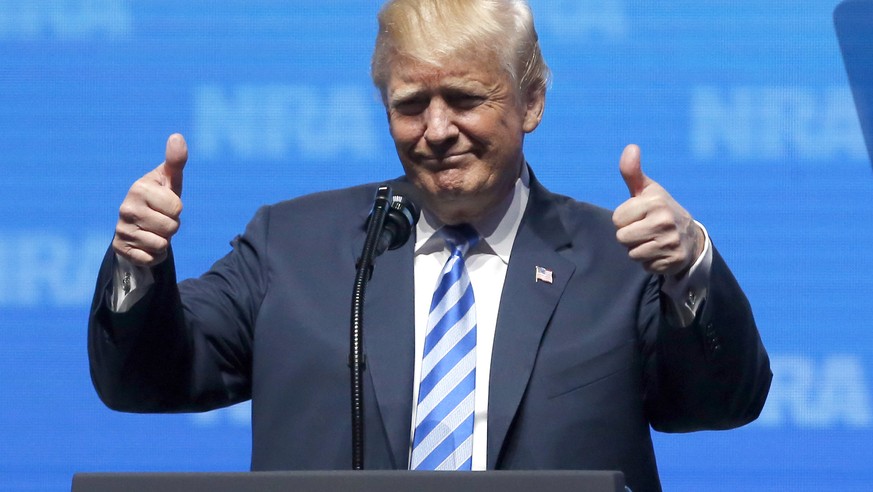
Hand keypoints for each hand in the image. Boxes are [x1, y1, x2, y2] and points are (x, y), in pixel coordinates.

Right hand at [112, 133, 187, 266]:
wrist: (139, 224)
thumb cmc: (160, 198)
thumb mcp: (170, 180)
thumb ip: (175, 161)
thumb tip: (177, 136)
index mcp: (139, 188)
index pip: (177, 208)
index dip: (176, 209)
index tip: (165, 205)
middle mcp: (126, 208)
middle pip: (171, 228)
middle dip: (171, 226)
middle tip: (160, 219)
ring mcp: (121, 229)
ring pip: (162, 244)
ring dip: (164, 241)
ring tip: (153, 230)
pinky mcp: (120, 248)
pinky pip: (151, 258)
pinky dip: (154, 255)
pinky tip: (146, 244)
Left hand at [612, 144, 703, 276]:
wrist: (690, 236)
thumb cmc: (659, 209)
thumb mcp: (647, 190)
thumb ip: (632, 172)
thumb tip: (630, 147)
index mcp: (655, 201)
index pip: (617, 219)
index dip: (624, 219)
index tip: (639, 216)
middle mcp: (664, 221)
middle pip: (622, 238)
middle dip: (629, 236)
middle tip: (645, 229)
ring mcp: (670, 242)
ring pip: (632, 253)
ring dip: (638, 249)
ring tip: (652, 240)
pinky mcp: (673, 261)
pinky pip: (645, 266)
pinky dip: (650, 261)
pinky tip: (660, 252)